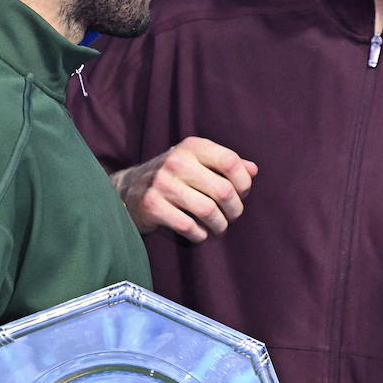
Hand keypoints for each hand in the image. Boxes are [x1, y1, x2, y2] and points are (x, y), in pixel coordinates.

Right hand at [111, 137, 258, 240]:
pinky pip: (189, 226)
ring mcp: (162, 183)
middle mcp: (177, 161)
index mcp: (192, 147)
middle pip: (223, 191)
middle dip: (235, 210)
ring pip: (208, 211)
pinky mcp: (152, 205)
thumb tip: (253, 170)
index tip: (241, 194)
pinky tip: (200, 233)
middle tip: (232, 216)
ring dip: (220, 226)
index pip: (230, 161)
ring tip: (219, 228)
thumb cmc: (174, 177)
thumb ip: (226, 165)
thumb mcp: (198, 162)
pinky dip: (200, 235)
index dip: (243, 182)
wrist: (128, 190)